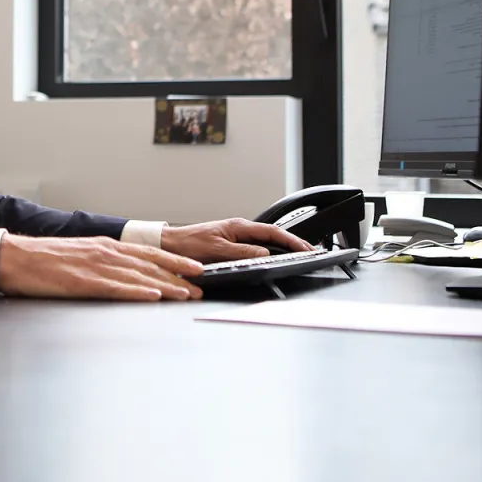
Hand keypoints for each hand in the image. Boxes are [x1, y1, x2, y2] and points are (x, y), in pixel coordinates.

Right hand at [0, 234, 203, 301]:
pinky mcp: (82, 282)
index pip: (147, 254)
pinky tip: (153, 296)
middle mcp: (103, 252)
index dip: (174, 262)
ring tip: (186, 294)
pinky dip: (137, 292)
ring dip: (166, 285)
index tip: (195, 269)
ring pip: (138, 276)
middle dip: (178, 276)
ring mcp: (94, 266)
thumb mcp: (77, 255)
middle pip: (149, 264)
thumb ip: (99, 263)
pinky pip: (115, 288)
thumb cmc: (40, 260)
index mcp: (102, 247)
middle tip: (200, 286)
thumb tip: (119, 275)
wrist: (13, 256)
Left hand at [161, 219, 313, 263]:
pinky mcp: (231, 242)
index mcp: (238, 226)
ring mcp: (235, 235)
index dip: (290, 240)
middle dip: (292, 242)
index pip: (271, 232)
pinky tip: (276, 255)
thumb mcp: (216, 250)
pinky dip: (270, 249)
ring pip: (266, 239)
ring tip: (299, 253)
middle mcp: (238, 228)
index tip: (305, 248)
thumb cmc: (189, 244)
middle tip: (309, 251)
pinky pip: (256, 244)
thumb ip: (241, 252)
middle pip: (272, 234)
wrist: (172, 244)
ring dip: (283, 245)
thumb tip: (263, 253)